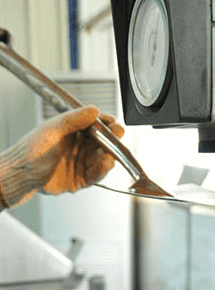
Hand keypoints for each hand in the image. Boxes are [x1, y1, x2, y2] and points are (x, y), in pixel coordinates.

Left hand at [0, 106, 123, 206]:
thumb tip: (93, 110)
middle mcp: (80, 146)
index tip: (114, 123)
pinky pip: (97, 175)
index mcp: (74, 131)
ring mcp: (82, 163)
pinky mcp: (82, 179)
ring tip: (110, 153)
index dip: (107, 124)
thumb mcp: (52, 129)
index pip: (96, 125)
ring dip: (109, 155)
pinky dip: (103, 169)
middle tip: (117, 136)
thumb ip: (73, 120)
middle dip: (113, 140)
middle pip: (104, 142)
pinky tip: (106, 163)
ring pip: (103, 159)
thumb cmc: (31, 150)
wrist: (21, 174)